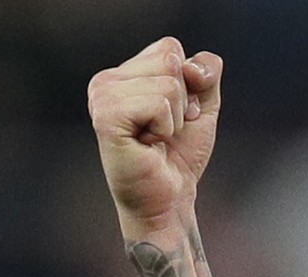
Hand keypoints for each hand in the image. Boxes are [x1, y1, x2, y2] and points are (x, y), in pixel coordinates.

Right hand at [87, 37, 223, 233]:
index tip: (176, 115)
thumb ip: (205, 75)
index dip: (189, 83)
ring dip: (175, 118)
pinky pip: (159, 103)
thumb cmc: (180, 155)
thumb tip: (192, 65)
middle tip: (166, 129)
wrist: (169, 197)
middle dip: (183, 100)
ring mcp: (102, 96)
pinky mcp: (106, 117)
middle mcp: (106, 80)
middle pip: (170, 59)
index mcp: (125, 73)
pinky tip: (148, 143)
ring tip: (156, 138)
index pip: (170, 48)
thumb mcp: (202, 107)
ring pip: (168, 83)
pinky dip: (166, 126)